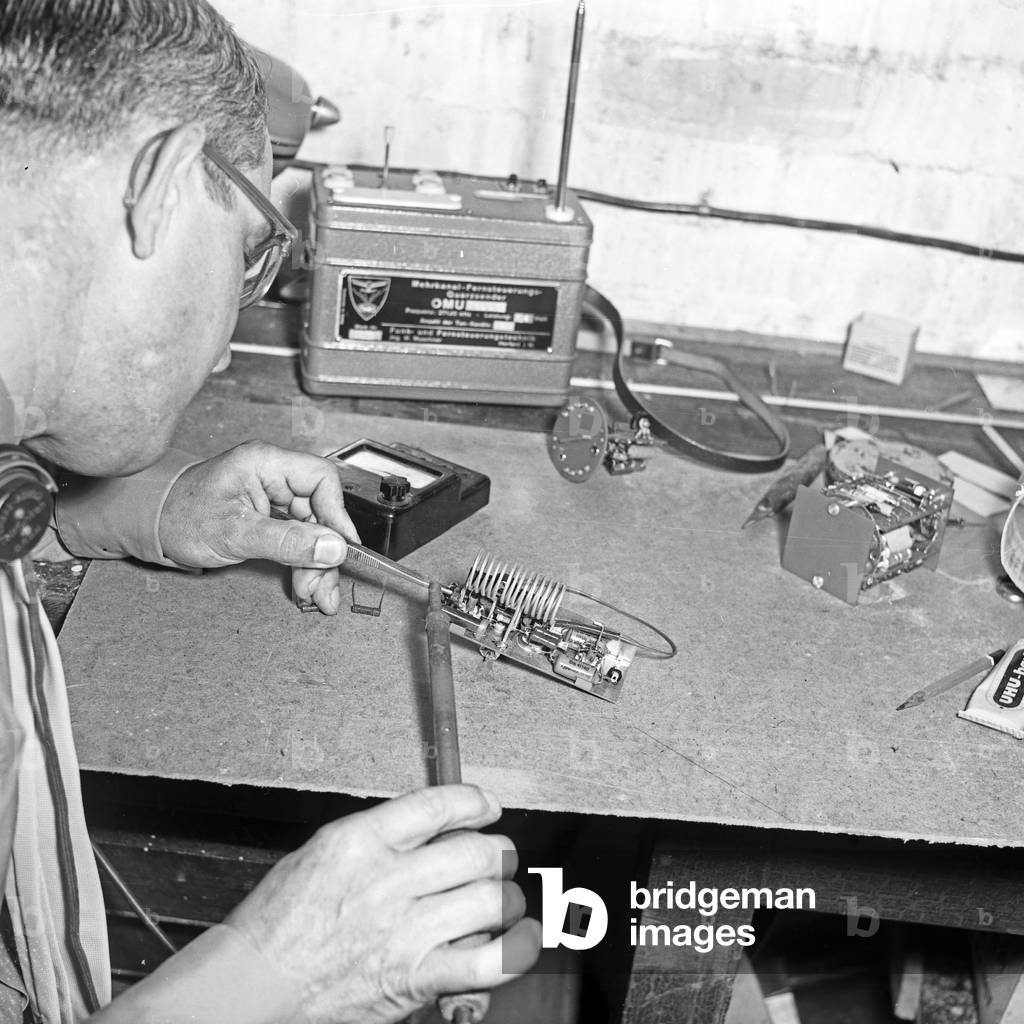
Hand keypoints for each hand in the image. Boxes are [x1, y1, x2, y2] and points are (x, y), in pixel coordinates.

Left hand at [158, 440, 358, 613]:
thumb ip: (287, 542)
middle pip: (321, 512)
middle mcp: (273, 476)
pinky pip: (299, 539)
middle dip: (325, 553)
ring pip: (313, 531)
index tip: (341, 549)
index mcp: (265, 464)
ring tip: (316, 595)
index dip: (337, 515)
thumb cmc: (178, 517)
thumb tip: (332, 548)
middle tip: (322, 586)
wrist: (148, 525)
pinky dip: (304, 564)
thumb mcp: (235, 534)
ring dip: (318, 565)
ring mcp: (273, 497)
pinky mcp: (270, 517)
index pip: (321, 480)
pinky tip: (307, 585)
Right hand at [226, 786, 540, 1023]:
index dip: (476, 802)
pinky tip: (518, 938)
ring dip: (504, 898)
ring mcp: (404, 931)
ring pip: (489, 899)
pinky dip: (514, 950)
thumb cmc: (276, 925)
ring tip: (499, 899)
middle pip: (475, 851)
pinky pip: (487, 962)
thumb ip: (379, 837)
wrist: (249, 988)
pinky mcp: (413, 978)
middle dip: (497, 852)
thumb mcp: (320, 853)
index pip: (439, 804)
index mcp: (359, 841)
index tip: (486, 807)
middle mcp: (387, 880)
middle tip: (496, 858)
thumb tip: (433, 827)